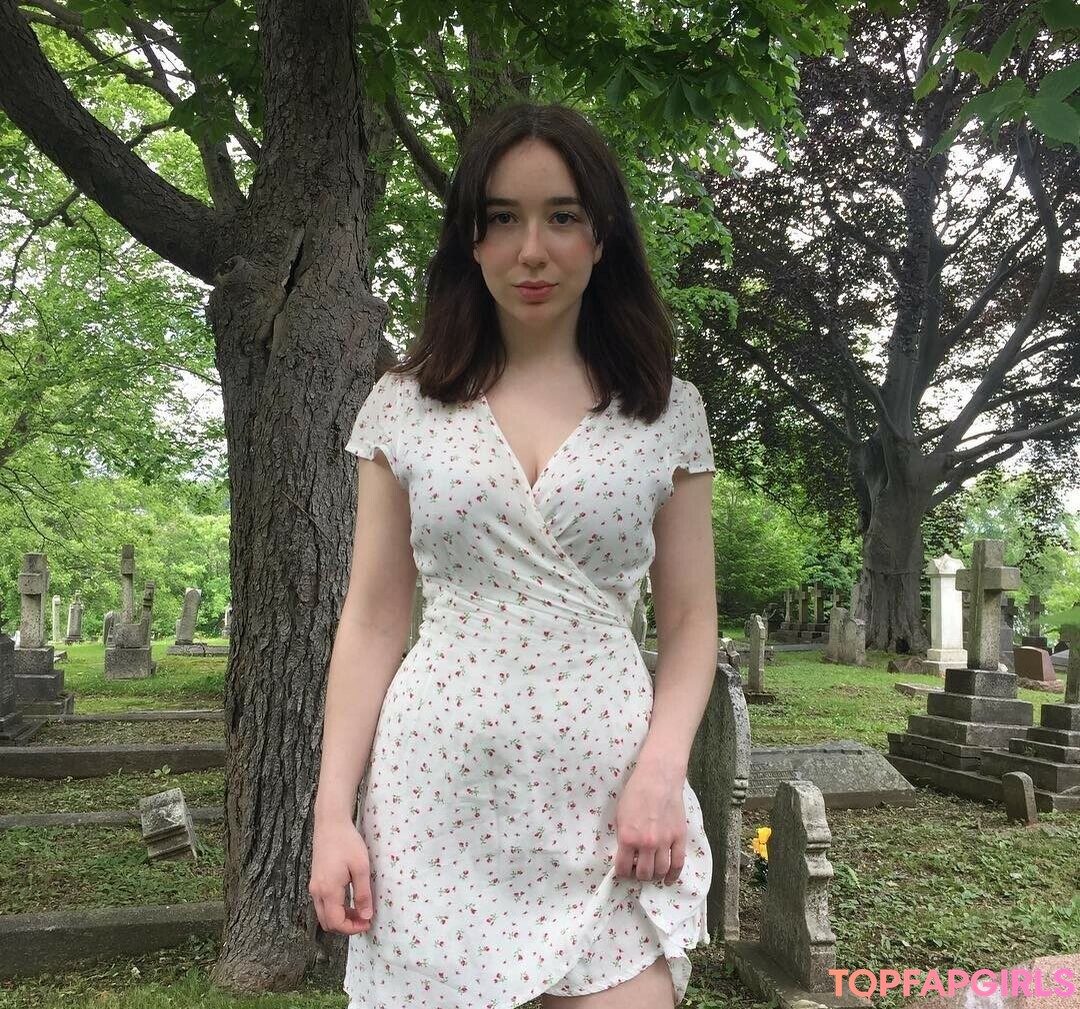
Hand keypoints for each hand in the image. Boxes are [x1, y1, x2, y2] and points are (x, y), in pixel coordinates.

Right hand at [309, 816, 374, 934]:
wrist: (330, 823)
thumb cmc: (347, 842)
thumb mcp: (361, 868)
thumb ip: (363, 894)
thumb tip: (366, 916)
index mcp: (328, 890)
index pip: (336, 922)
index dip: (352, 929)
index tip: (367, 923)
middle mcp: (317, 892)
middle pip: (327, 923)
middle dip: (346, 926)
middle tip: (364, 919)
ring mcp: (314, 886)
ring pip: (324, 915)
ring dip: (340, 918)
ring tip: (359, 911)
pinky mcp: (316, 881)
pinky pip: (322, 904)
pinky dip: (335, 909)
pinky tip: (349, 901)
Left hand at [612, 763, 686, 884]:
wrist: (658, 778)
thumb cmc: (636, 792)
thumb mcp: (620, 815)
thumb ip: (623, 836)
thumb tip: (626, 854)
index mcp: (628, 837)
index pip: (623, 869)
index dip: (622, 873)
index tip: (624, 871)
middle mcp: (646, 843)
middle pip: (644, 874)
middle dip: (638, 875)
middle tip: (638, 870)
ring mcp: (665, 841)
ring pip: (661, 871)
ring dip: (655, 876)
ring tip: (652, 871)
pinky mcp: (679, 837)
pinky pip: (678, 864)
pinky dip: (673, 875)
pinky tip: (668, 879)